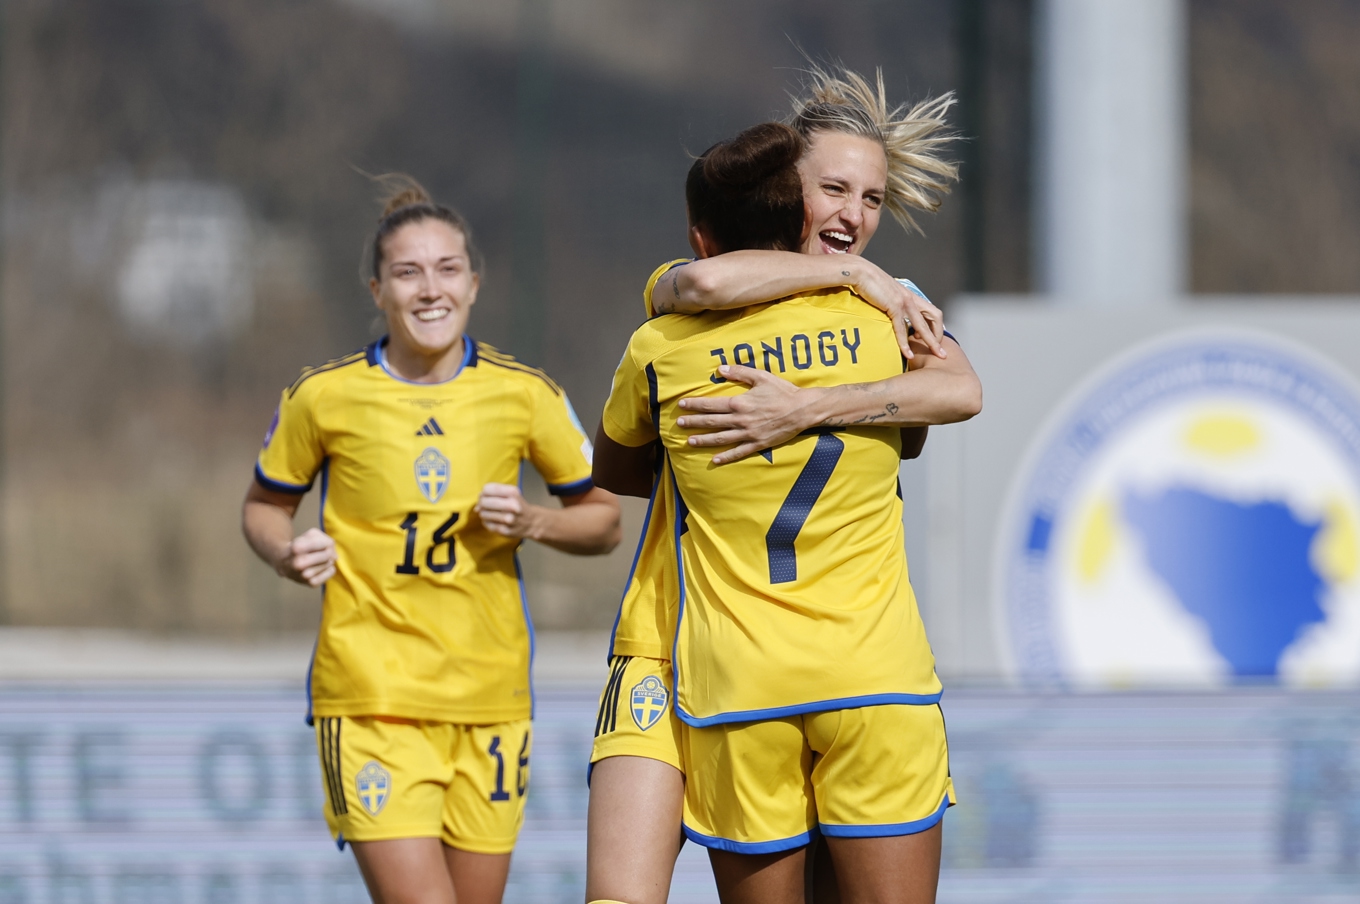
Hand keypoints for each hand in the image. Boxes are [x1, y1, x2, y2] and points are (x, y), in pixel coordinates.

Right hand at [277, 528, 335, 586]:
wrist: (284, 564)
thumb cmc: (300, 547)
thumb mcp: (309, 536)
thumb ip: (325, 539)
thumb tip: (335, 557)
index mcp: (296, 548)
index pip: (325, 543)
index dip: (325, 542)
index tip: (319, 544)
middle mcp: (298, 564)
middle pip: (328, 554)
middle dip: (327, 551)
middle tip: (320, 552)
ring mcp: (304, 575)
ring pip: (329, 562)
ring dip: (327, 560)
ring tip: (317, 560)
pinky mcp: (311, 584)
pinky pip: (331, 572)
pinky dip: (329, 568)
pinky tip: (320, 567)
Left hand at [475, 483, 542, 538]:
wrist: (531, 522)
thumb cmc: (517, 505)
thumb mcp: (510, 493)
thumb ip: (492, 494)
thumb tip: (476, 507)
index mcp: (513, 493)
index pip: (487, 489)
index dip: (483, 493)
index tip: (487, 496)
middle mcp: (512, 505)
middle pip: (484, 501)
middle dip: (482, 503)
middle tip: (486, 506)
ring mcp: (508, 519)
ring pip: (483, 513)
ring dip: (484, 513)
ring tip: (492, 514)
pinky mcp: (505, 530)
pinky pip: (486, 524)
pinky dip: (487, 522)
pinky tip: (495, 521)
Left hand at [677, 365, 821, 464]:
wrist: (803, 410)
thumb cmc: (782, 392)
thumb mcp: (761, 377)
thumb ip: (739, 373)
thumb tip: (720, 369)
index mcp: (740, 403)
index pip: (711, 404)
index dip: (695, 405)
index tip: (682, 405)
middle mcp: (741, 420)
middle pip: (712, 422)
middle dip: (694, 423)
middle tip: (679, 424)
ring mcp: (749, 434)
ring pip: (721, 438)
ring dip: (704, 440)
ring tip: (689, 442)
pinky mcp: (758, 444)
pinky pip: (739, 452)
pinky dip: (726, 457)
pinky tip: (715, 460)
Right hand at [851, 265, 946, 359]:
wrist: (861, 272)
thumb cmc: (870, 282)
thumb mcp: (886, 293)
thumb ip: (893, 303)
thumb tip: (890, 312)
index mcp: (910, 296)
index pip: (931, 311)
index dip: (935, 326)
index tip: (931, 338)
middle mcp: (911, 298)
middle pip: (935, 317)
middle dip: (939, 335)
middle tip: (940, 350)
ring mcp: (904, 302)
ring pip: (923, 326)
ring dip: (931, 342)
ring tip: (936, 355)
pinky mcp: (894, 306)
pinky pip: (902, 329)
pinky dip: (905, 344)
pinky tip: (908, 354)